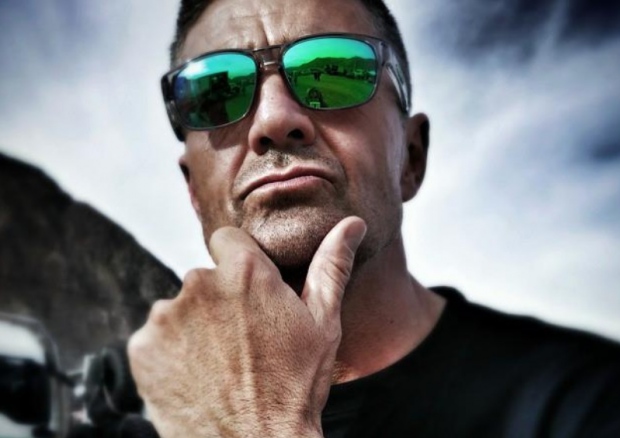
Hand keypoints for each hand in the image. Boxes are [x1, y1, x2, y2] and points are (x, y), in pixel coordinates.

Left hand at [128, 217, 365, 437]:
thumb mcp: (324, 324)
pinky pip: (155, 337)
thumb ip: (331, 265)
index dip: (240, 265)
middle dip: (219, 299)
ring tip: (219, 362)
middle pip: (204, 277)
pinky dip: (169, 352)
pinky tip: (194, 375)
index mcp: (244, 271)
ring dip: (193, 326)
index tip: (250, 294)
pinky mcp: (142, 348)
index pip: (228, 240)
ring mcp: (166, 316)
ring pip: (178, 308)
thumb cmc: (295, 387)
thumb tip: (352, 225)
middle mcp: (199, 283)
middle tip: (242, 339)